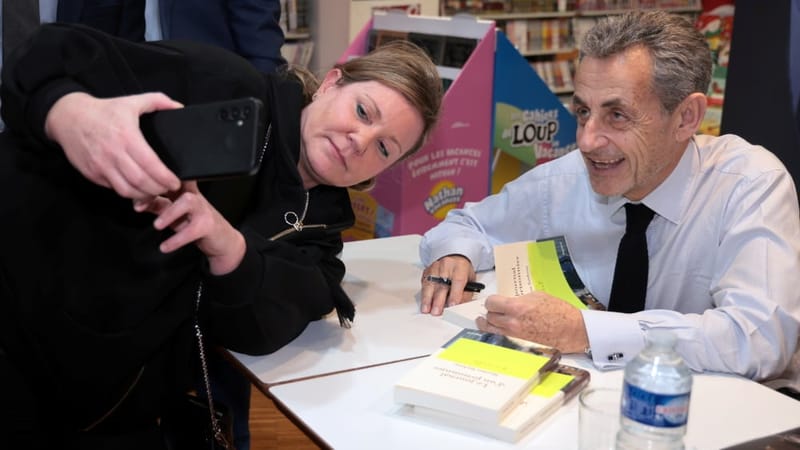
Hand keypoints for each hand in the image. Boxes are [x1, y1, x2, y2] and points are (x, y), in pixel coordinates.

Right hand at [44, 91, 181, 199]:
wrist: (68, 117)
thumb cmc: (102, 111)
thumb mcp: (131, 101)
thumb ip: (158, 101)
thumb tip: (178, 107)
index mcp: (126, 136)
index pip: (150, 164)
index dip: (165, 178)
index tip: (176, 181)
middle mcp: (113, 153)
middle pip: (141, 182)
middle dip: (159, 189)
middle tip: (169, 188)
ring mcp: (101, 166)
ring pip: (127, 191)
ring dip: (145, 195)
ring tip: (156, 191)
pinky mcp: (92, 174)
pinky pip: (114, 189)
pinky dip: (129, 192)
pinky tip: (138, 189)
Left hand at [134, 182, 245, 274]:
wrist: (222, 241)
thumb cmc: (197, 224)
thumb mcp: (174, 214)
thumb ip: (158, 206)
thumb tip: (138, 202)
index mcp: (184, 190)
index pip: (167, 181)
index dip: (150, 184)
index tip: (134, 194)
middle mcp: (195, 196)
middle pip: (177, 186)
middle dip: (157, 193)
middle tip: (140, 206)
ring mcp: (203, 209)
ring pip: (187, 202)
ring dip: (170, 213)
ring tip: (156, 225)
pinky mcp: (208, 225)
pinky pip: (192, 230)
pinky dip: (177, 239)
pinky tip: (165, 246)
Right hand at [420, 255, 476, 315]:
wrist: (454, 259)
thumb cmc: (462, 270)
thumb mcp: (470, 280)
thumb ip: (466, 293)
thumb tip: (460, 305)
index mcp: (460, 267)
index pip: (457, 280)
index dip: (455, 294)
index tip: (452, 305)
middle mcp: (446, 266)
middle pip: (441, 284)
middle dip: (438, 300)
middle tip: (437, 311)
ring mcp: (435, 268)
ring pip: (430, 284)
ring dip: (427, 299)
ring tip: (426, 309)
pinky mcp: (427, 271)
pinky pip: (424, 284)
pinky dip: (424, 295)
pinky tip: (424, 303)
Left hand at [476, 292, 588, 353]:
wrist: (571, 330)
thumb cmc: (559, 311)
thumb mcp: (537, 296)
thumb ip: (519, 299)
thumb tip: (510, 302)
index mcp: (516, 307)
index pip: (491, 303)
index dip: (492, 301)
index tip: (494, 301)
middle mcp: (512, 323)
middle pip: (488, 317)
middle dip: (490, 312)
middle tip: (495, 309)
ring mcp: (514, 335)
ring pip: (490, 330)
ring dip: (489, 324)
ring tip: (487, 320)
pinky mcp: (519, 343)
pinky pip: (500, 337)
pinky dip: (496, 333)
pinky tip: (497, 329)